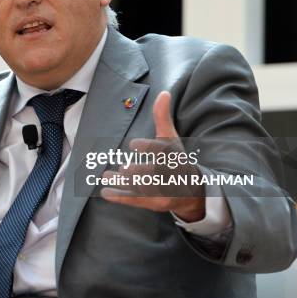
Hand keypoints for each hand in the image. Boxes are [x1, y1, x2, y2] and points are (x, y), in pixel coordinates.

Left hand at [101, 91, 205, 221]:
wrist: (191, 191)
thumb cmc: (176, 159)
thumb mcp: (171, 139)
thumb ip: (163, 118)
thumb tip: (163, 93)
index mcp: (176, 159)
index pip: (164, 154)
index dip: (149, 149)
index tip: (133, 144)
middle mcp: (171, 178)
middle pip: (155, 176)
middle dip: (140, 173)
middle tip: (124, 168)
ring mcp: (163, 193)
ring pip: (142, 189)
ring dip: (124, 184)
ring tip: (107, 176)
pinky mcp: (153, 204)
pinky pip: (135, 201)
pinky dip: (120, 197)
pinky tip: (105, 192)